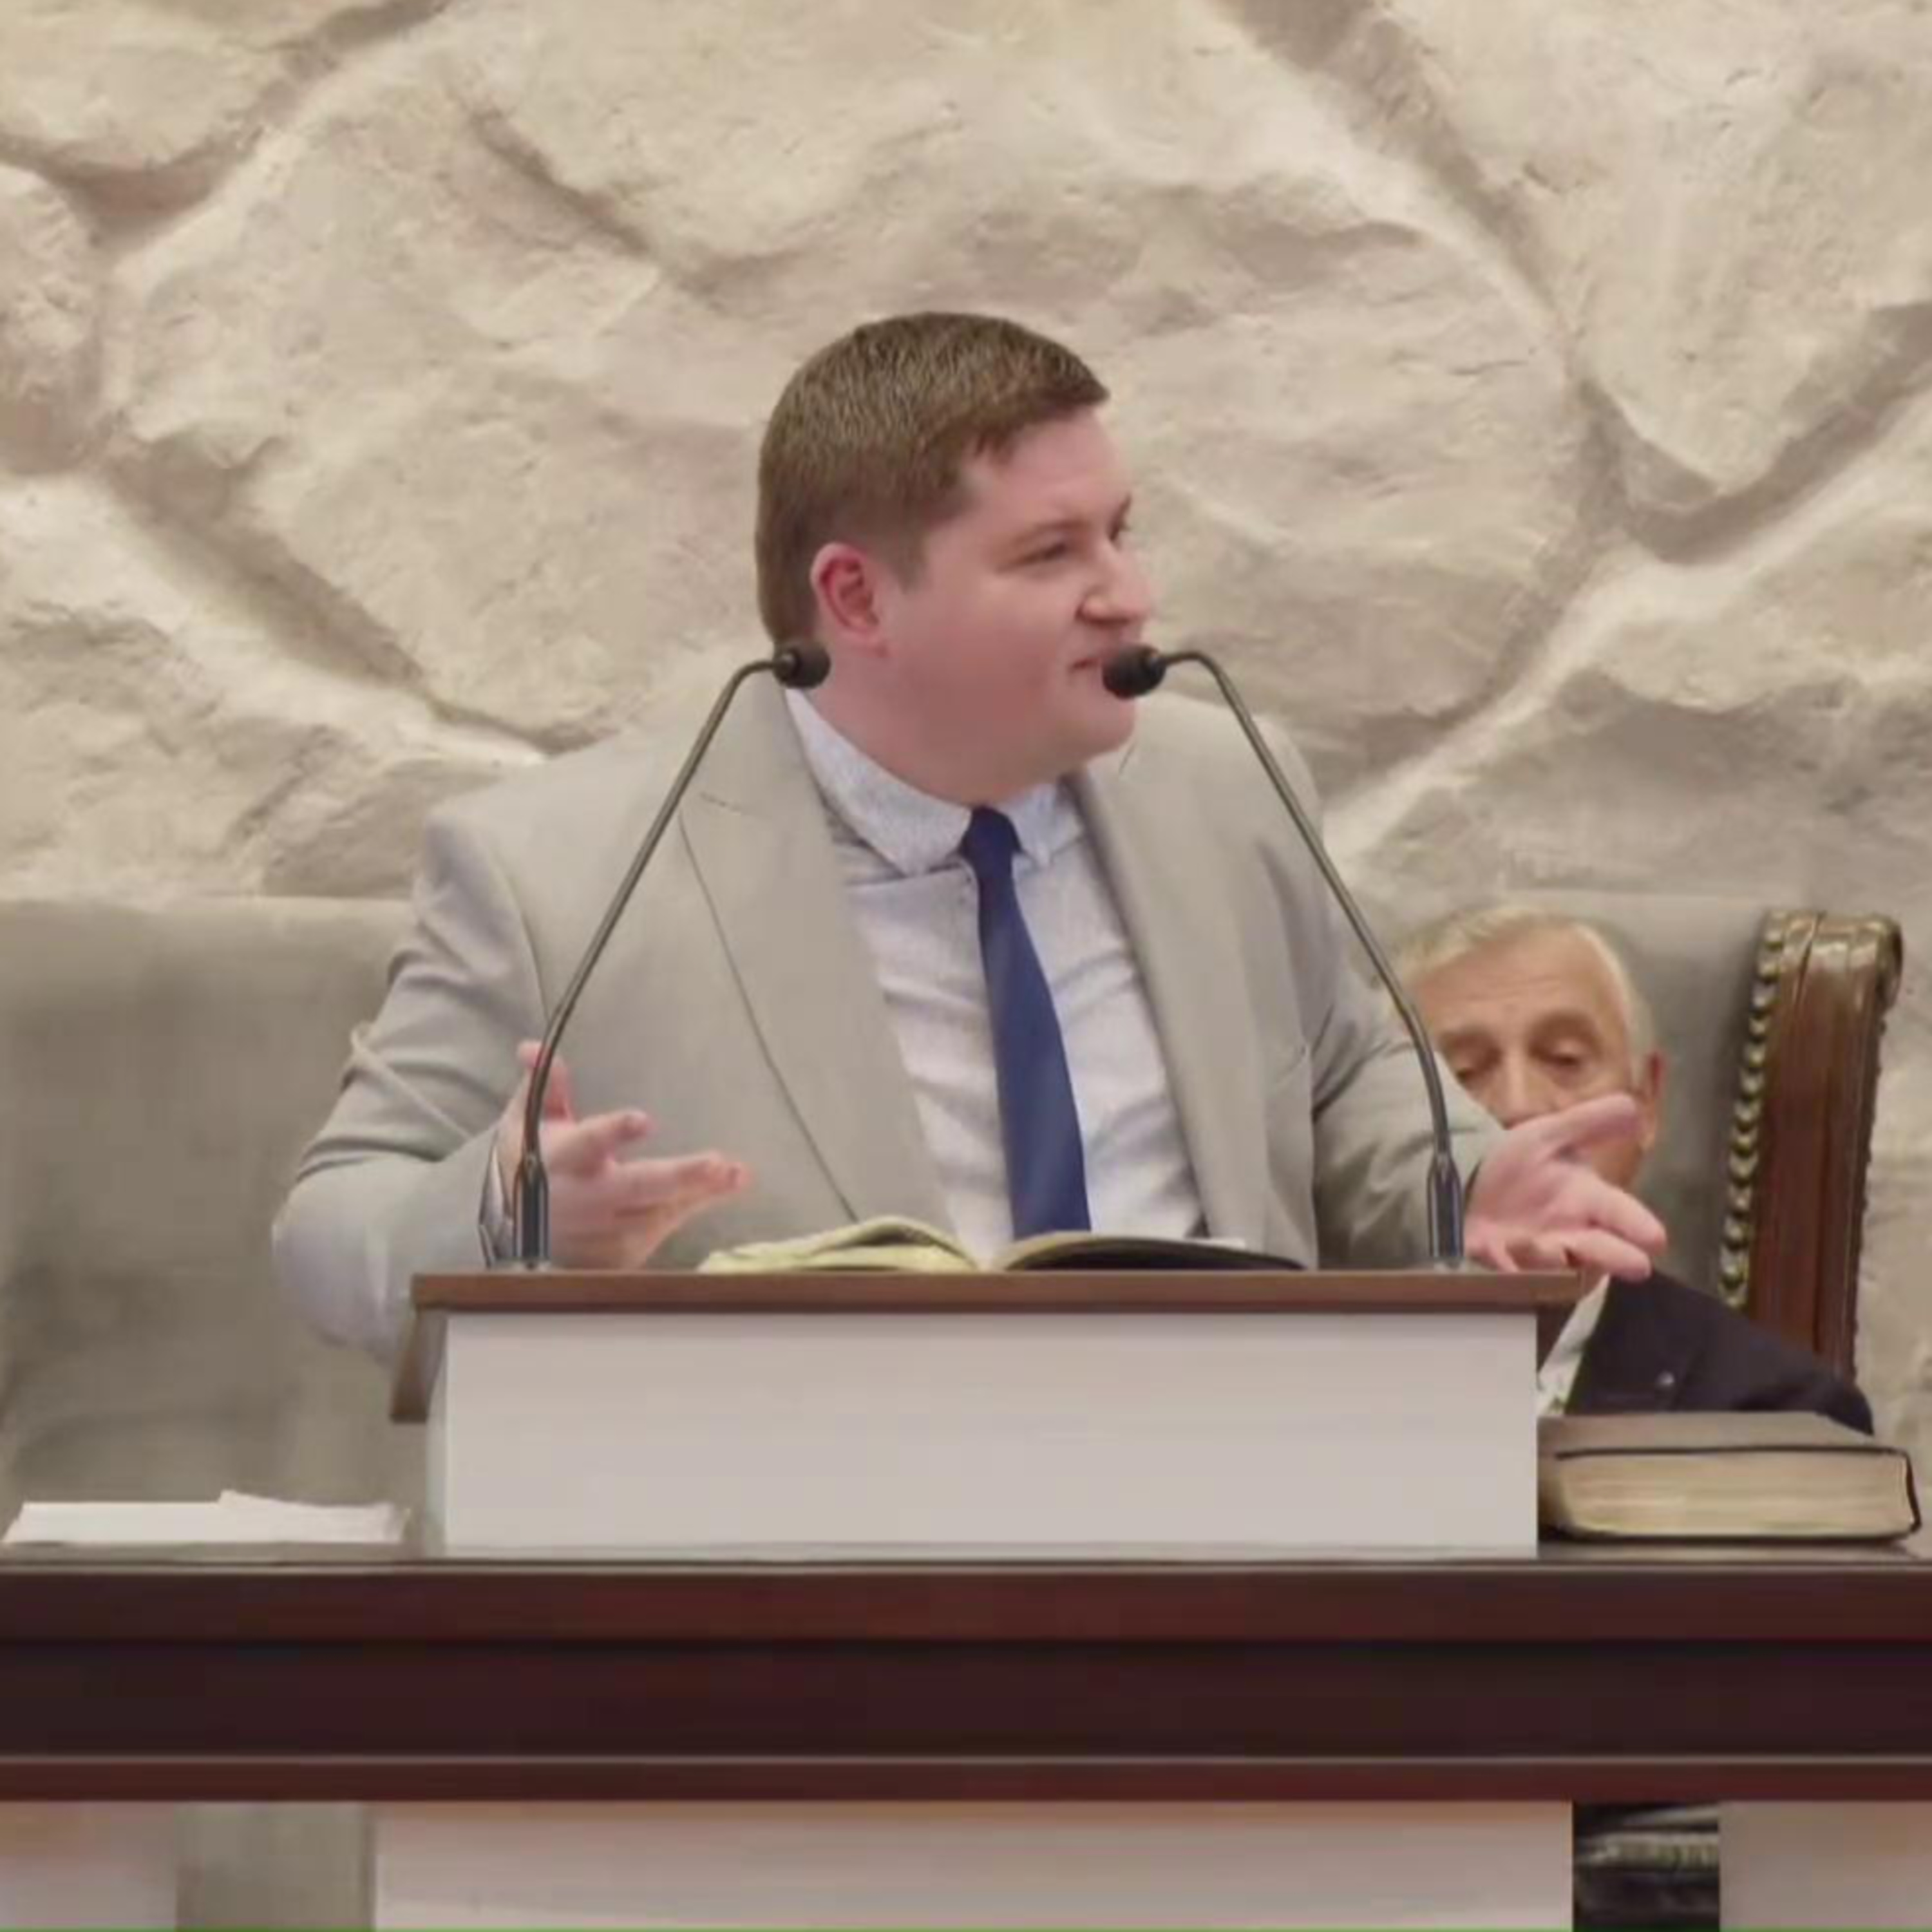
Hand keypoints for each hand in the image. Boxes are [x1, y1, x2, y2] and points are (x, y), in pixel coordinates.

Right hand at [494, 1041, 749, 1267]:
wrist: (513, 1228)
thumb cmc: (531, 1160)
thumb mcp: (528, 1121)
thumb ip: (545, 1085)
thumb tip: (533, 1046)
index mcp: (561, 1158)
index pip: (587, 1143)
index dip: (614, 1132)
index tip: (644, 1120)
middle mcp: (584, 1198)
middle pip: (636, 1187)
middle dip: (679, 1177)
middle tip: (719, 1163)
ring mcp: (602, 1231)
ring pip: (657, 1212)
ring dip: (699, 1193)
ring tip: (738, 1174)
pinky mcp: (616, 1254)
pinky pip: (661, 1230)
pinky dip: (690, 1208)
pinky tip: (721, 1189)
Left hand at [1465, 1093, 1667, 1279]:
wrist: (1467, 1181)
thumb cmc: (1518, 1162)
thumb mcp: (1548, 1135)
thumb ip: (1590, 1122)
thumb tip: (1634, 1107)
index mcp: (1587, 1200)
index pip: (1622, 1213)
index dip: (1640, 1225)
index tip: (1656, 1238)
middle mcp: (1571, 1233)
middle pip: (1604, 1252)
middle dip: (1619, 1257)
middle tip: (1637, 1265)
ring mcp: (1538, 1255)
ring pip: (1561, 1269)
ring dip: (1556, 1259)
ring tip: (1551, 1247)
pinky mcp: (1503, 1267)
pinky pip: (1513, 1276)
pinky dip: (1512, 1268)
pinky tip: (1503, 1255)